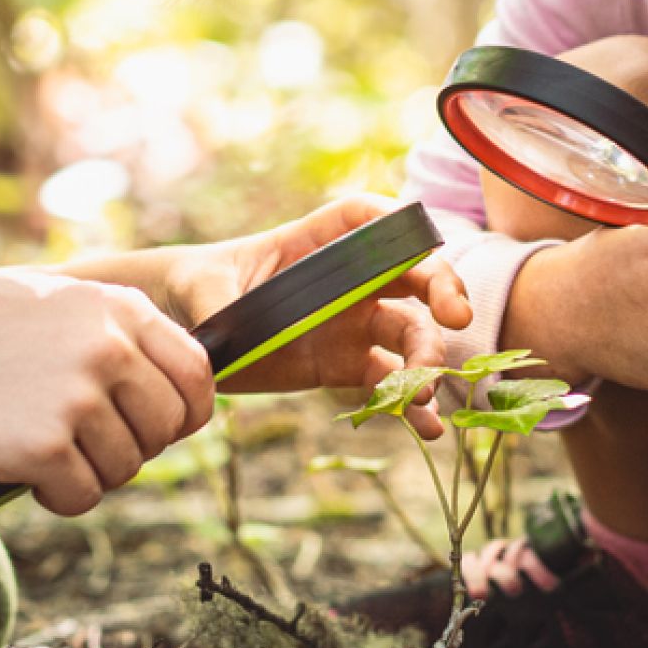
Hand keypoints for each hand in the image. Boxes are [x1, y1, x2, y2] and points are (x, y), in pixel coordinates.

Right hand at [0, 268, 215, 516]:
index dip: (183, 411)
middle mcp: (109, 350)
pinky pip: (83, 497)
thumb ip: (113, 333)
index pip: (197, 374)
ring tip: (40, 449)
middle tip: (84, 444)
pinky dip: (57, 496)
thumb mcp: (53, 301)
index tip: (155, 427)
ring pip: (125, 468)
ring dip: (89, 472)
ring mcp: (77, 399)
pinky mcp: (41, 448)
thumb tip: (173, 386)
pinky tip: (21, 471)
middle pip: (166, 429)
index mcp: (119, 308)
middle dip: (132, 447)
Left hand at [158, 194, 471, 438]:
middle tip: (455, 318)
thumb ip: (217, 298)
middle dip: (441, 289)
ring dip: (427, 359)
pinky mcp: (348, 365)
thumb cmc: (200, 286)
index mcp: (316, 241)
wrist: (192, 329)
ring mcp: (355, 322)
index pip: (367, 218)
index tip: (424, 238)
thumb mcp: (202, 287)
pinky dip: (411, 406)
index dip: (399, 223)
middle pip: (411, 273)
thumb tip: (221, 318)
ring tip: (424, 393)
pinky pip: (389, 383)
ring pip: (409, 333)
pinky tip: (429, 429)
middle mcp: (349, 278)